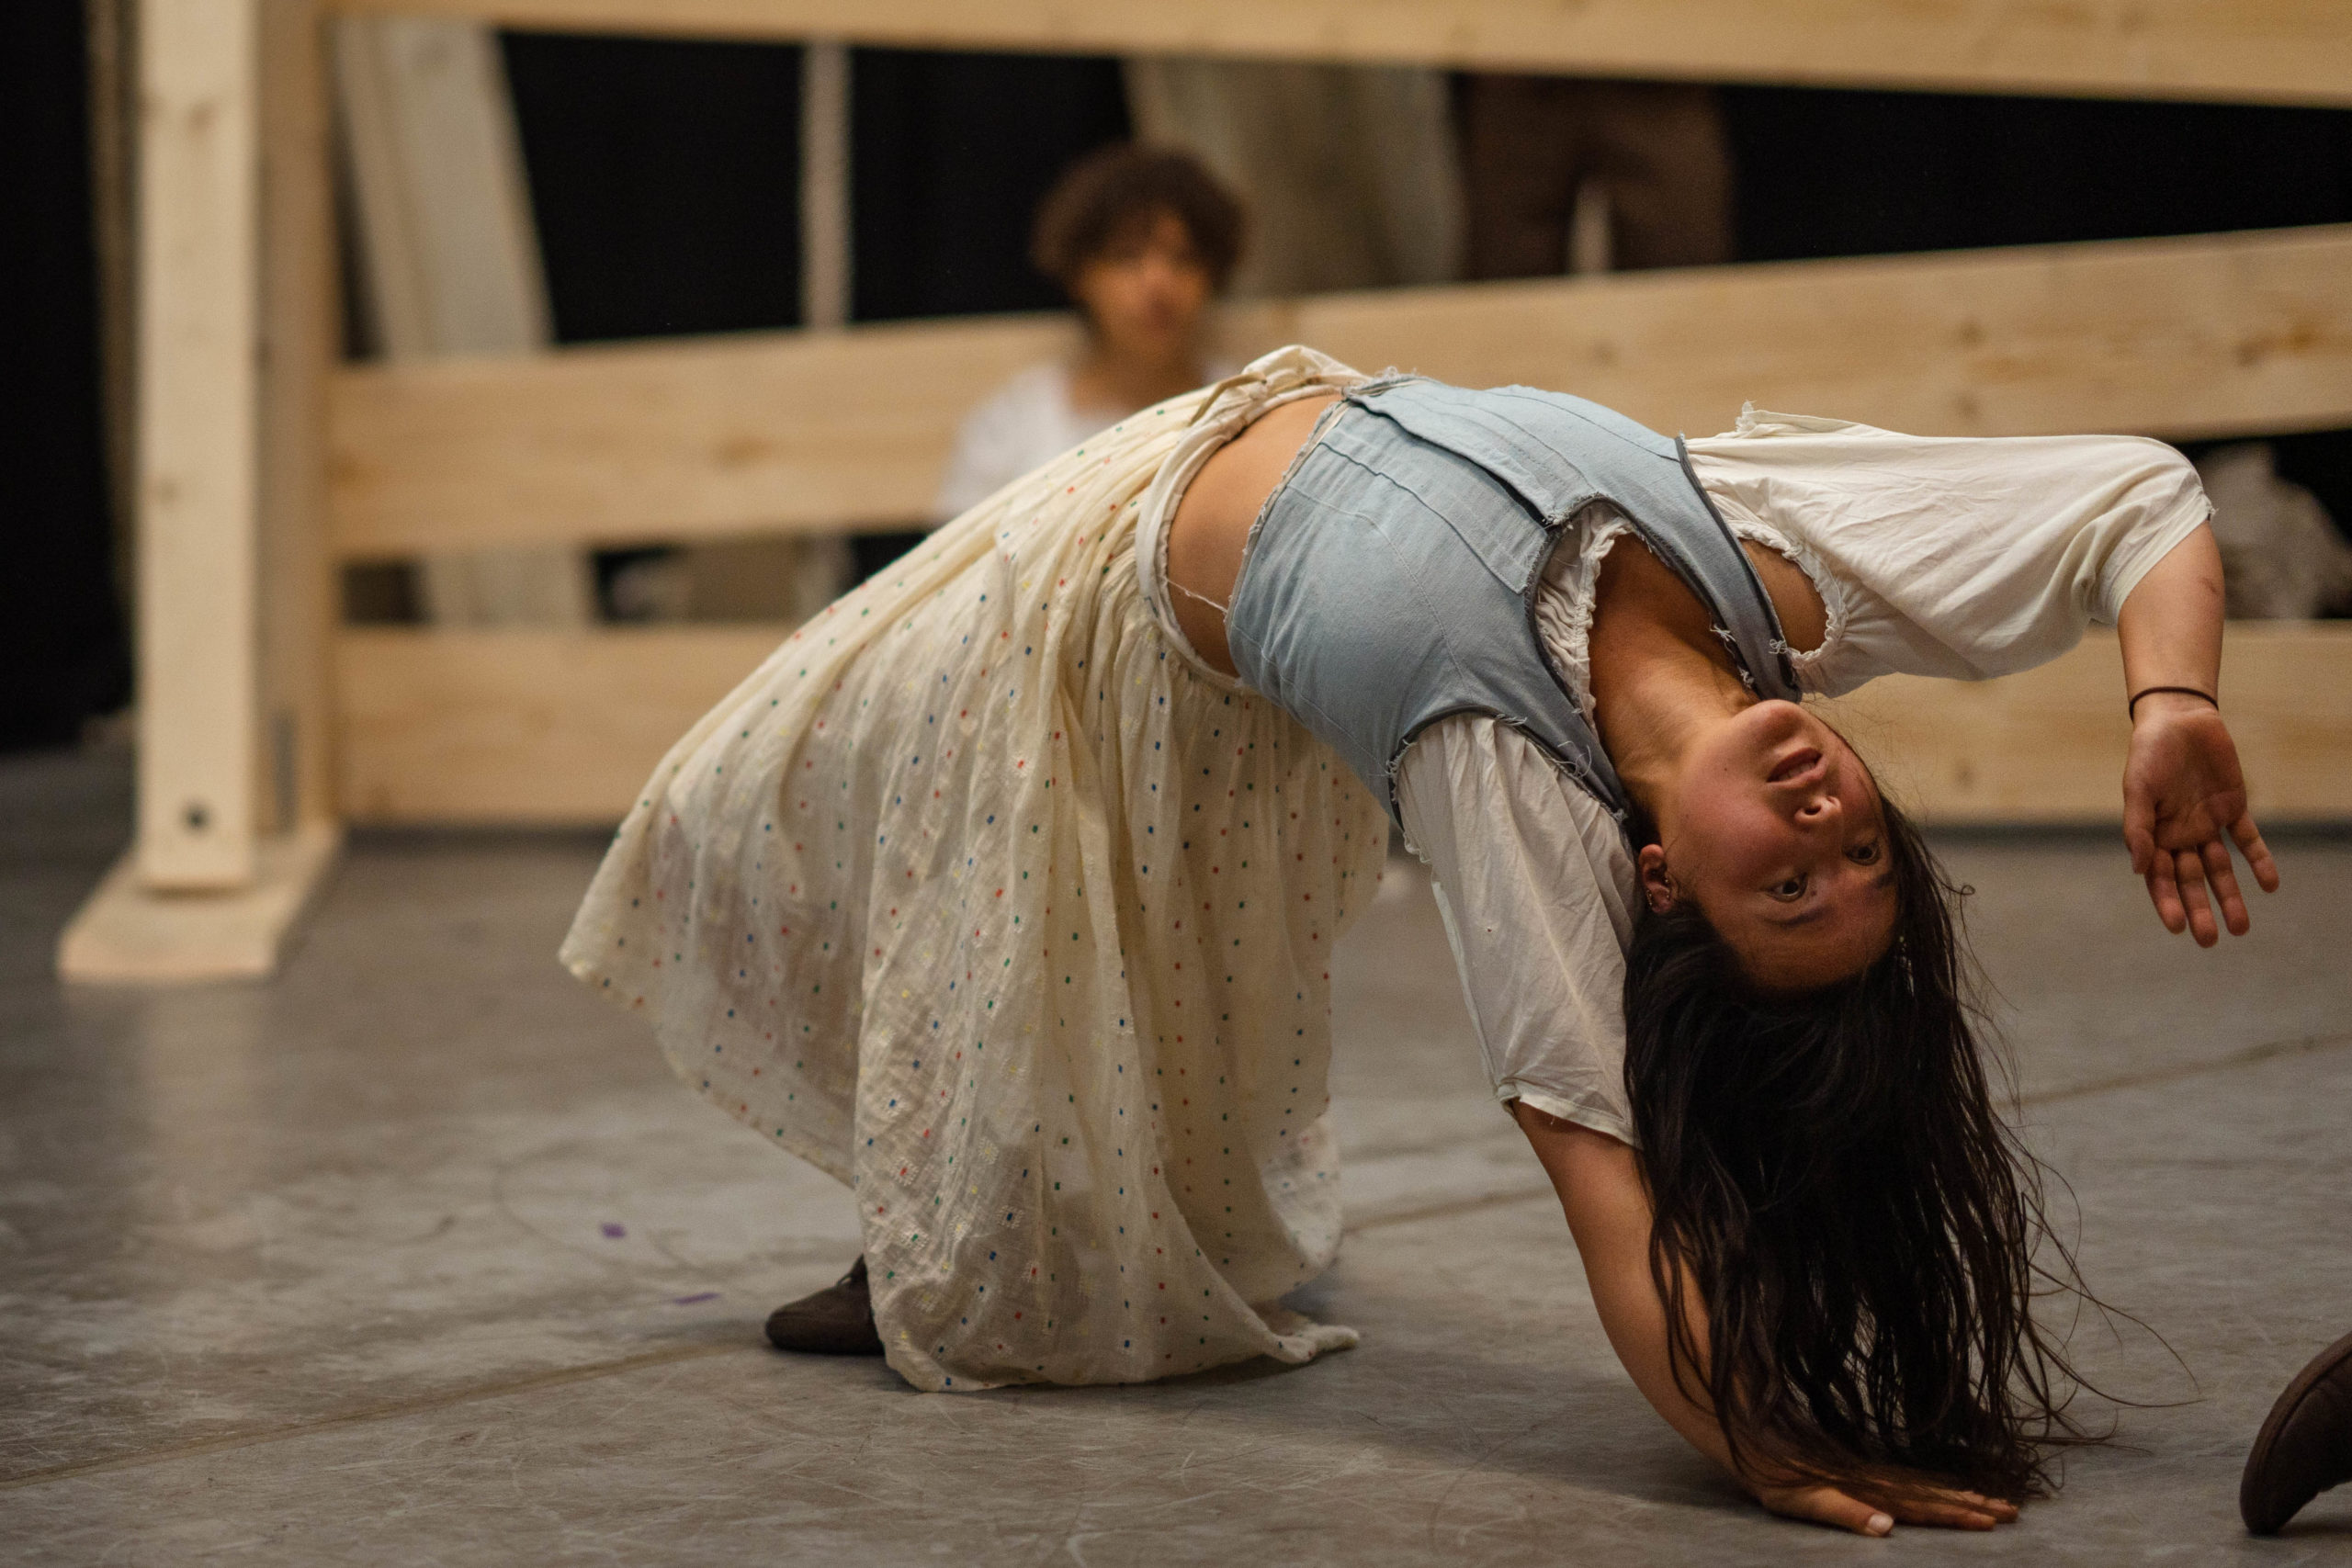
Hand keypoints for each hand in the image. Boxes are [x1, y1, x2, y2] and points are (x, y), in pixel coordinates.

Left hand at [1751, 1476, 2019, 1535]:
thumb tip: (1886, 1526)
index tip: (1992, 1519)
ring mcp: (1869, 1474)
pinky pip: (1908, 1480)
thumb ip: (1842, 1512)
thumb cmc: (1771, 1477)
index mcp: (1868, 1491)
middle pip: (1932, 1495)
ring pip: (1924, 1486)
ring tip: (1995, 1501)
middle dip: (1972, 1504)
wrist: (1749, 1435)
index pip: (1922, 1507)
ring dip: (1960, 1495)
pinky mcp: (1859, 1470)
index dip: (1957, 1513)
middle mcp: (1875, 1482)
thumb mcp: (1799, 1500)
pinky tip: (1950, 1489)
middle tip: (2012, 1511)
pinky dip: (1934, 1486)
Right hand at [2121, 698, 2279, 944]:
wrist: (2179, 719)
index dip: (2168, 902)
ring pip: (2222, 868)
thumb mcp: (2137, 789)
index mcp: (2154, 835)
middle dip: (2201, 910)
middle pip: (2192, 881)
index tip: (2178, 927)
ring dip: (2231, 896)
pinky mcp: (2233, 808)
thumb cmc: (2149, 753)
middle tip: (2211, 939)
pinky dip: (2259, 862)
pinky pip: (2248, 840)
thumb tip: (2140, 869)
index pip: (2160, 878)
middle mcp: (2181, 836)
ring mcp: (2208, 824)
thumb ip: (2138, 828)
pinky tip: (2270, 885)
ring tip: (2241, 927)